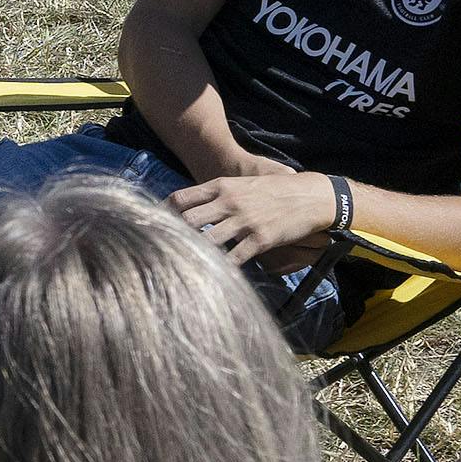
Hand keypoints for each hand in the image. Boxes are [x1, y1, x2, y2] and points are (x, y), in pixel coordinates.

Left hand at [165, 166, 333, 264]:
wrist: (310, 195)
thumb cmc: (274, 190)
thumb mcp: (241, 184)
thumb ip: (216, 194)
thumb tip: (190, 207)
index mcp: (221, 186)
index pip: (180, 198)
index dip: (161, 214)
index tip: (150, 227)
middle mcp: (228, 202)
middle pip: (186, 221)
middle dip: (170, 237)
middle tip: (158, 252)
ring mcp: (244, 221)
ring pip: (206, 241)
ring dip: (193, 255)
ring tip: (180, 268)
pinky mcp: (260, 239)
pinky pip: (233, 258)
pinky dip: (220, 269)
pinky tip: (211, 277)